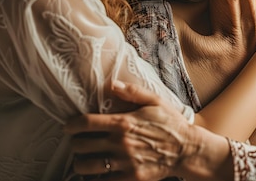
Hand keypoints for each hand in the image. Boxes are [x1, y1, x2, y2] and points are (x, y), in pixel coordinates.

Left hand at [65, 81, 195, 180]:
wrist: (188, 150)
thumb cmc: (171, 124)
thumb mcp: (155, 101)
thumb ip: (132, 92)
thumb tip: (111, 84)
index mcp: (124, 122)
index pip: (86, 123)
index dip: (71, 125)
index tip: (68, 126)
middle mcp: (120, 143)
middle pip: (80, 146)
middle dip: (75, 143)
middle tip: (78, 142)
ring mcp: (124, 162)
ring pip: (86, 167)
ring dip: (81, 163)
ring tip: (84, 160)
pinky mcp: (130, 178)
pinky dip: (96, 179)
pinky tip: (99, 173)